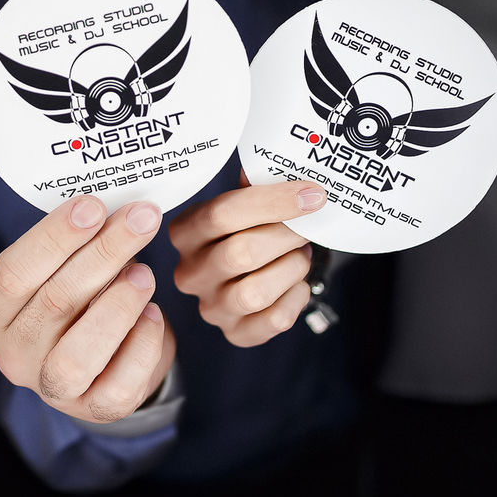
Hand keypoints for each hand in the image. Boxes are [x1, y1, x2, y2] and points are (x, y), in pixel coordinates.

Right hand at [0, 197, 175, 422]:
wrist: (102, 359)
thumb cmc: (79, 298)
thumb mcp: (64, 267)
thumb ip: (80, 241)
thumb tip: (121, 207)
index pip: (12, 274)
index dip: (53, 238)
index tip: (93, 206)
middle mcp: (14, 354)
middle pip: (53, 303)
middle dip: (103, 254)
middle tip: (141, 220)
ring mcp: (51, 388)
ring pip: (77, 356)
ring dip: (116, 306)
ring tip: (145, 274)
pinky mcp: (93, 408)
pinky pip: (118, 386)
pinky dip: (141, 346)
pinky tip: (155, 314)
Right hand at [168, 172, 324, 346]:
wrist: (256, 270)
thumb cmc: (252, 228)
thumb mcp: (246, 199)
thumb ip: (257, 181)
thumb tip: (278, 163)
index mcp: (185, 232)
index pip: (221, 214)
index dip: (272, 202)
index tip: (311, 194)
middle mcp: (189, 272)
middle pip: (240, 254)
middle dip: (286, 236)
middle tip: (309, 225)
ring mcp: (211, 307)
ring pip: (255, 292)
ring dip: (291, 268)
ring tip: (298, 254)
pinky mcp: (236, 333)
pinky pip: (274, 320)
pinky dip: (296, 297)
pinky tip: (296, 282)